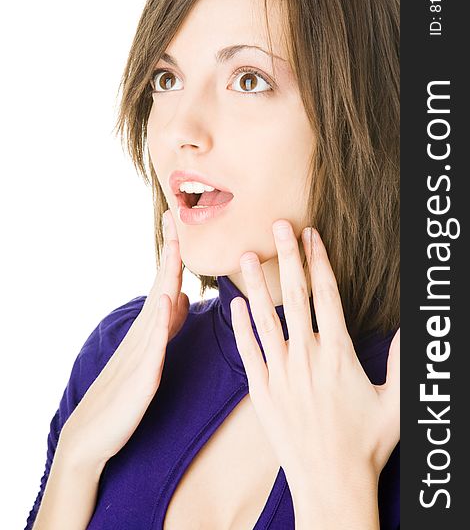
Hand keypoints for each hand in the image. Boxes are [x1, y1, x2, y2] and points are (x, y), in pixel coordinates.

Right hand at [60, 208, 188, 468]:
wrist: (93, 434)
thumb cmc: (125, 393)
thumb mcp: (151, 352)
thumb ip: (167, 324)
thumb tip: (182, 297)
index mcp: (150, 328)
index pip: (165, 283)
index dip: (174, 254)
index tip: (180, 222)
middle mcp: (144, 333)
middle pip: (161, 285)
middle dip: (170, 251)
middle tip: (175, 216)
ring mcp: (141, 353)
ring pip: (157, 308)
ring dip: (167, 276)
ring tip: (176, 247)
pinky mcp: (142, 378)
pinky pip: (153, 347)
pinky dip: (162, 323)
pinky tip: (168, 302)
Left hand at [230, 221, 399, 498]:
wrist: (331, 483)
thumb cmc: (366, 444)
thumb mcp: (395, 401)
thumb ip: (403, 361)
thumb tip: (412, 328)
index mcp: (338, 353)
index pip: (327, 294)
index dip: (319, 260)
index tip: (312, 235)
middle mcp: (306, 356)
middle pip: (296, 295)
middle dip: (287, 256)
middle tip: (277, 225)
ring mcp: (280, 373)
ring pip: (265, 317)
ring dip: (255, 283)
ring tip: (244, 254)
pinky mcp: (261, 391)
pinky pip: (248, 351)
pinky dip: (239, 326)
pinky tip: (234, 303)